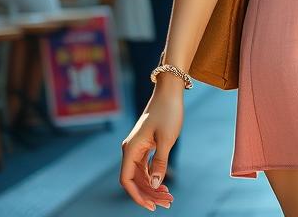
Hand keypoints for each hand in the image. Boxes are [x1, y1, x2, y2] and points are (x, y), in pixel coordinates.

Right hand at [120, 84, 182, 210]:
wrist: (170, 91)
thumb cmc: (168, 112)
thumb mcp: (166, 139)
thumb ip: (159, 163)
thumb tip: (153, 185)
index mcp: (131, 148)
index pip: (127, 180)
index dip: (137, 196)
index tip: (151, 206)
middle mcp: (130, 149)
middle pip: (135, 180)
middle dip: (149, 194)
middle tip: (168, 203)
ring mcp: (137, 148)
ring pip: (141, 175)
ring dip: (152, 187)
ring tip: (168, 197)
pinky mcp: (144, 145)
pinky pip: (145, 167)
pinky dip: (153, 177)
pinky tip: (163, 184)